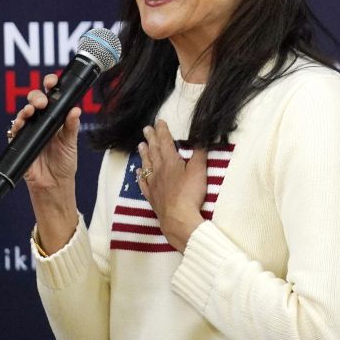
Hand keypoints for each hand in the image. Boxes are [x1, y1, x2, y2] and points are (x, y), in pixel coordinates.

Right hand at [9, 73, 82, 191]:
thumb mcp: (71, 143)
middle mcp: (41, 121)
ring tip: (31, 112)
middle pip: (34, 101)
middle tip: (42, 103)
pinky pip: (14, 131)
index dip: (49, 85)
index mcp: (55, 118)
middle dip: (36, 97)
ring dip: (25, 110)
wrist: (54, 184)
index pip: (51, 96)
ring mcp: (30, 131)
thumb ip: (71, 126)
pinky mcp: (20, 142)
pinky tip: (20, 125)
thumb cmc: (64, 163)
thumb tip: (76, 109)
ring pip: (23, 114)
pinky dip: (16, 126)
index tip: (51, 82)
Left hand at [135, 120, 207, 251]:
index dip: (163, 131)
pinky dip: (141, 176)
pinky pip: (144, 183)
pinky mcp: (152, 197)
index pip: (166, 142)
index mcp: (170, 162)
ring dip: (144, 154)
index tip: (159, 122)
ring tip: (140, 145)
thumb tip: (201, 137)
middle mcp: (159, 170)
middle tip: (146, 129)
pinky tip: (139, 172)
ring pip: (147, 165)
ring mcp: (153, 184)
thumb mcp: (199, 170)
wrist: (178, 218)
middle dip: (151, 139)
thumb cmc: (190, 193)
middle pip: (154, 151)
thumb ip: (199, 153)